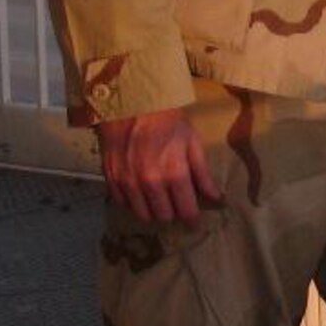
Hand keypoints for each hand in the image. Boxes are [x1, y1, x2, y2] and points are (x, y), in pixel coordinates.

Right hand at [96, 107, 221, 225]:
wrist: (131, 103)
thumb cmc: (168, 120)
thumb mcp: (192, 142)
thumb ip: (202, 173)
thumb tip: (214, 197)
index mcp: (173, 173)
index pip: (185, 210)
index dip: (192, 219)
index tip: (194, 223)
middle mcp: (149, 183)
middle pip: (163, 216)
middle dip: (173, 213)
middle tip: (176, 205)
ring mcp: (127, 182)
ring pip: (142, 214)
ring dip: (153, 210)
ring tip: (159, 200)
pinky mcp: (111, 178)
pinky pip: (123, 203)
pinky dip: (133, 201)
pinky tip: (140, 191)